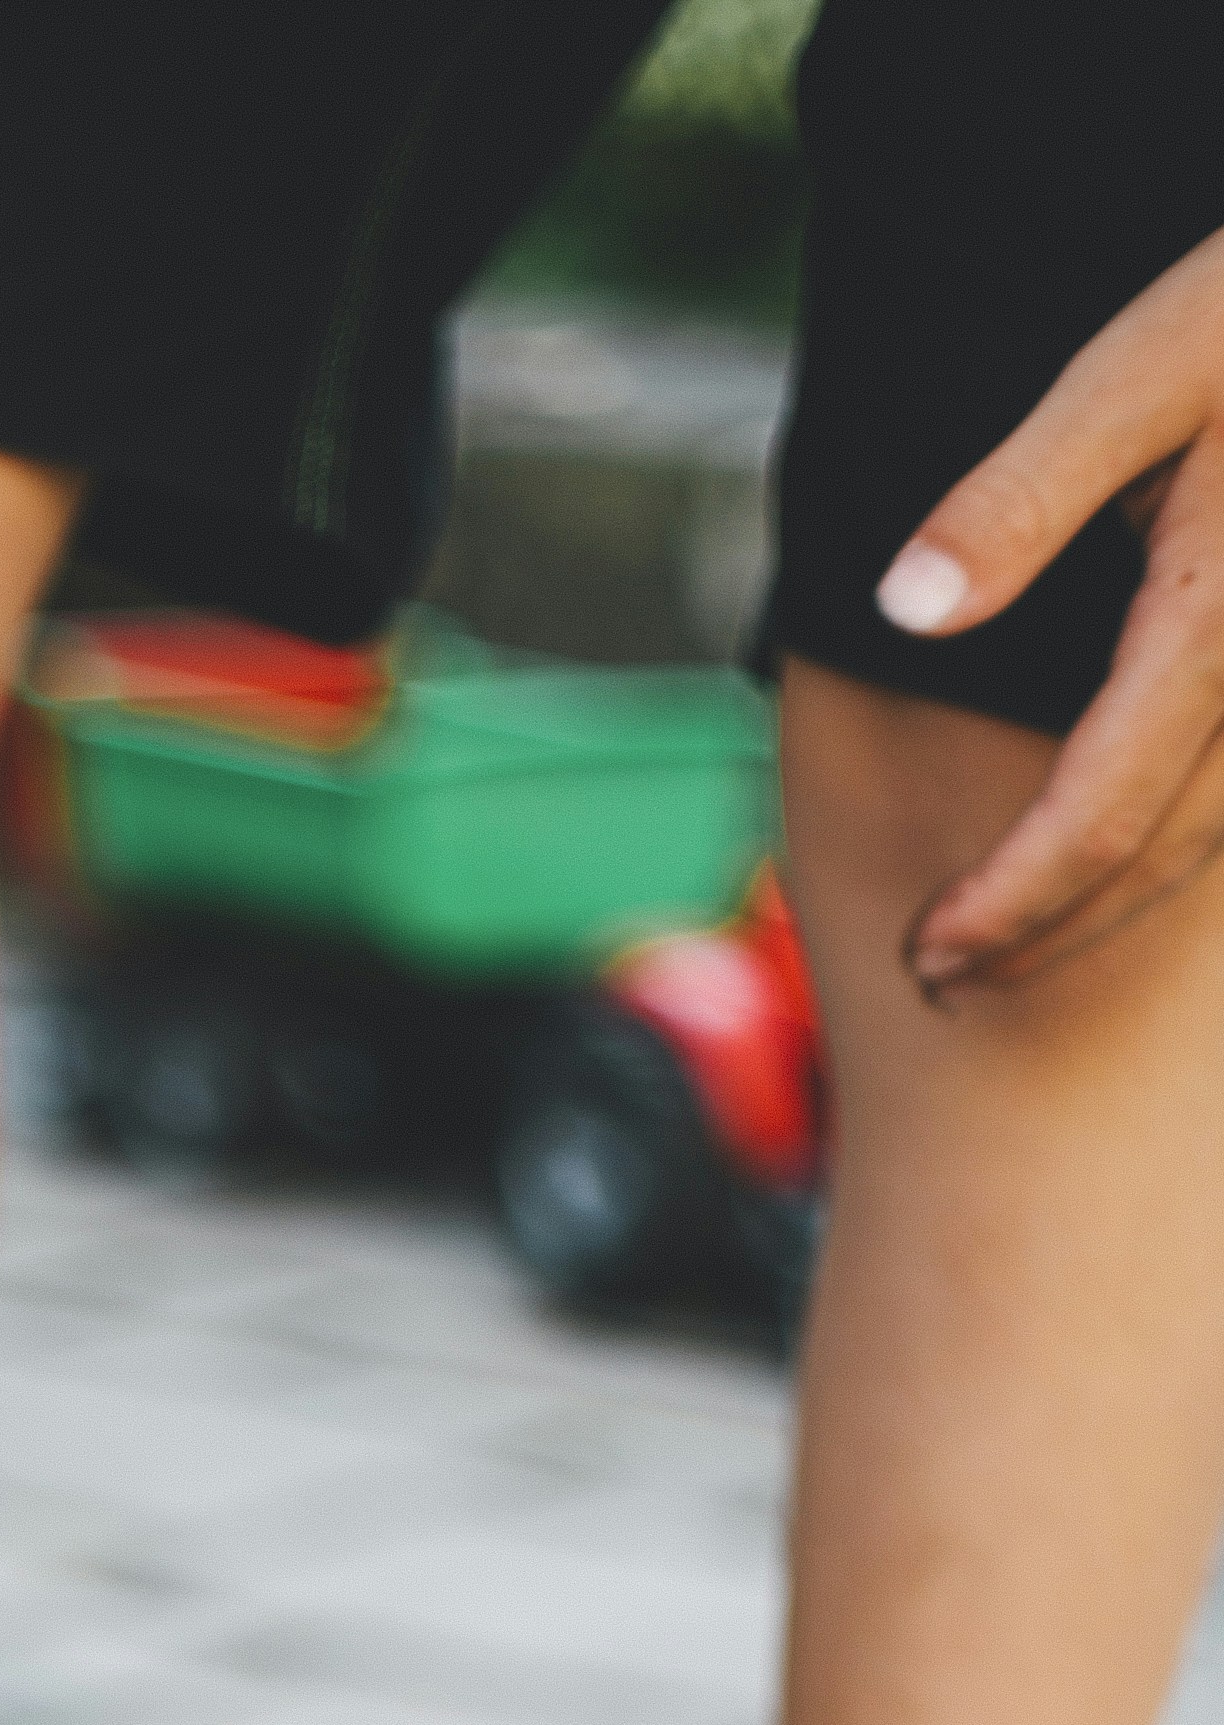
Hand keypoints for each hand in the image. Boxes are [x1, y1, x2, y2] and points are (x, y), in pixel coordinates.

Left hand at [878, 224, 1223, 991]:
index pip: (1099, 813)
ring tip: (1006, 950)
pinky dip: (1173, 842)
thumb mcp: (1137, 370)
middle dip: (1043, 933)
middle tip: (939, 983)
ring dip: (1104, 908)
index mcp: (1214, 619)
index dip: (1010, 902)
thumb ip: (1020, 495)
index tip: (925, 953)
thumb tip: (902, 608)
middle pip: (1156, 853)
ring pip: (1214, 838)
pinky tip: (1115, 855)